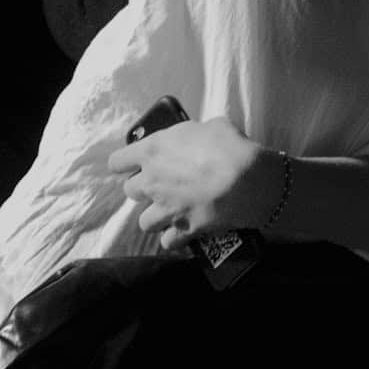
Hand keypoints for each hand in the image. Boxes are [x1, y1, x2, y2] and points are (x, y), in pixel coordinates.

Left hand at [107, 115, 281, 246]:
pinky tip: (184, 233)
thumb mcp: (214, 126)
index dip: (125, 164)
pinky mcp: (183, 229)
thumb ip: (196, 134)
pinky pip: (168, 241)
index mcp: (153, 151)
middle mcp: (151, 181)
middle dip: (145, 190)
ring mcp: (165, 208)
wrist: (250, 180)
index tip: (133, 166)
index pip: (117, 162)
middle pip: (131, 192)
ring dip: (156, 218)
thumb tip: (201, 137)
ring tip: (172, 214)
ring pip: (144, 221)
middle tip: (163, 187)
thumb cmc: (231, 148)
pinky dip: (175, 239)